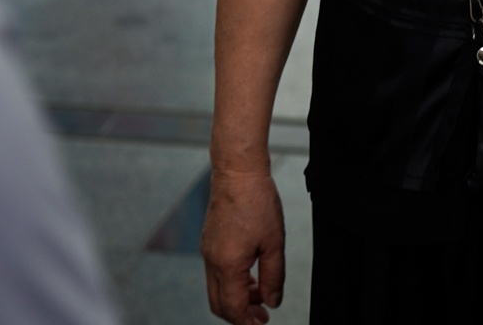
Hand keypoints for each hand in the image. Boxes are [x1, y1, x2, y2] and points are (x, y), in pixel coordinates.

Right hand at [200, 166, 286, 324]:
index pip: (232, 308)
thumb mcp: (275, 243)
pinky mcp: (208, 241)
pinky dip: (231, 281)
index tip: (263, 321)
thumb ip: (274, 277)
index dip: (248, 321)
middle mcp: (212, 259)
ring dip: (236, 297)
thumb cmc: (256, 201)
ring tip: (259, 292)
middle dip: (239, 314)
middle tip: (261, 313)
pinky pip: (215, 272)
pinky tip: (249, 273)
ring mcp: (207, 250)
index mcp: (227, 263)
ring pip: (216, 289)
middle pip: (218, 304)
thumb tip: (272, 300)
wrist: (237, 173)